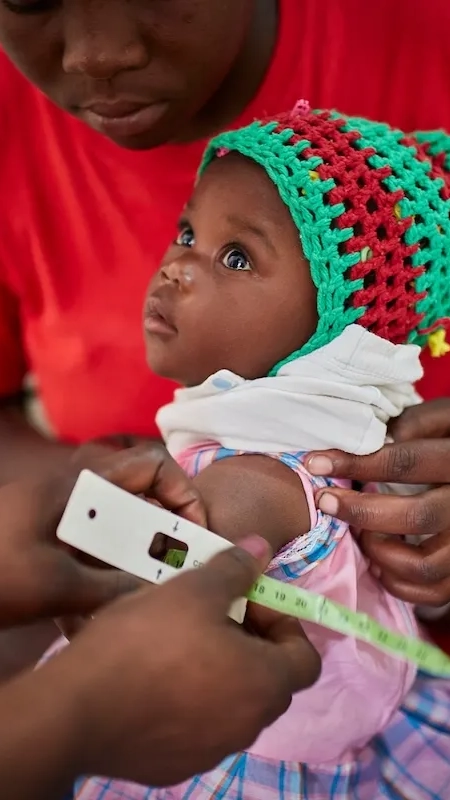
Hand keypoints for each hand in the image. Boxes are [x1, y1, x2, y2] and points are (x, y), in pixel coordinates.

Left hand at [0, 443, 205, 626]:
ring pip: (119, 523)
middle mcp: (76, 490)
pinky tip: (101, 605)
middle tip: (180, 566)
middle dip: (165, 529)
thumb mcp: (56, 585)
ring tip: (147, 587)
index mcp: (81, 484)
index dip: (184, 492)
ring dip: (136, 551)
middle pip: (140, 495)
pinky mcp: (48, 535)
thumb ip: (113, 588)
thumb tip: (164, 594)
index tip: (195, 532)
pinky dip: (107, 568)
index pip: (152, 464)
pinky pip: (93, 543)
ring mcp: (61, 512)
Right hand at [55, 537, 319, 785]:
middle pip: (268, 680)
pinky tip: (151, 679)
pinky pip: (196, 726)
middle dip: (248, 642)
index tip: (246, 602)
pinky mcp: (175, 765)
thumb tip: (263, 549)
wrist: (77, 709)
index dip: (282, 622)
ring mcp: (212, 751)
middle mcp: (248, 726)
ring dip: (218, 671)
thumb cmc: (145, 641)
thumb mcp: (193, 590)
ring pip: (231, 703)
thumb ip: (235, 569)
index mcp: (264, 684)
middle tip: (209, 614)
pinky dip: (188, 701)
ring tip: (177, 642)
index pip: (304, 658)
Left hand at [305, 399, 449, 605]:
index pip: (406, 464)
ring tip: (361, 533)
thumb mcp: (447, 419)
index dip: (357, 463)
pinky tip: (379, 560)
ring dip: (380, 551)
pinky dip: (398, 581)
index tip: (316, 463)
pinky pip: (432, 591)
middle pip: (416, 516)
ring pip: (424, 564)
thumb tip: (374, 439)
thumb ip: (416, 422)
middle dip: (361, 511)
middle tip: (326, 502)